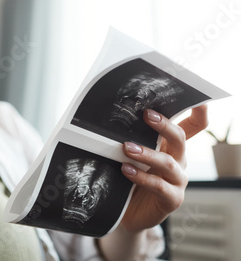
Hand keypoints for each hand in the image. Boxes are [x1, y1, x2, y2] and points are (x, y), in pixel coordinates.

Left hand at [119, 105, 207, 231]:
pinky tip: (126, 170)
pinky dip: (142, 177)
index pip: (192, 126)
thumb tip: (113, 115)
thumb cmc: (128, 178)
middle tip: (147, 115)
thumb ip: (131, 137)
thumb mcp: (131, 154)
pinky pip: (160, 186)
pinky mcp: (171, 199)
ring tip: (127, 147)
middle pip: (180, 138)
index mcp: (171, 146)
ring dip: (147, 153)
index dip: (198, 112)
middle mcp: (178, 160)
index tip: (197, 99)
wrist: (125, 212)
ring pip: (168, 162)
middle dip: (165, 125)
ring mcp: (177, 180)